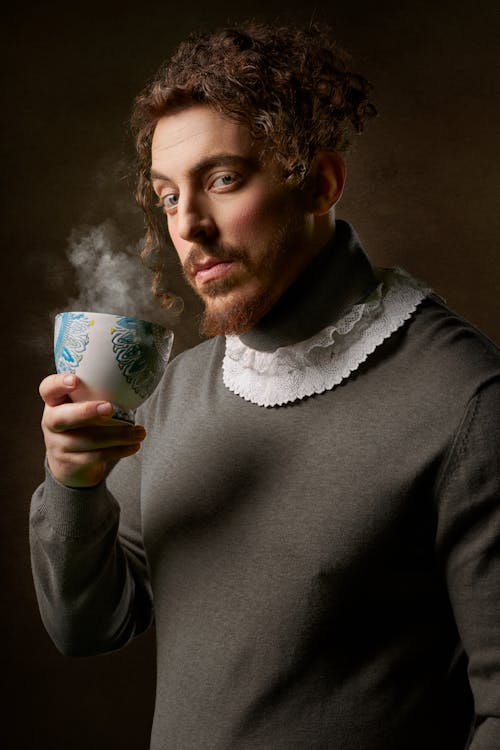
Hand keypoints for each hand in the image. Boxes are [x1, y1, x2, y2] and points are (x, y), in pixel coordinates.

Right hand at [39, 373, 146, 487]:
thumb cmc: (84, 426)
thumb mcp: (84, 407)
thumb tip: (132, 383)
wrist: (71, 465)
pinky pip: (96, 456)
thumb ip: (97, 395)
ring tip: (140, 432)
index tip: (75, 380)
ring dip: (119, 435)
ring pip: (87, 440)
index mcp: (54, 402)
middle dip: (87, 412)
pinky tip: (134, 446)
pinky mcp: (70, 464)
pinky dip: (119, 450)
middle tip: (110, 408)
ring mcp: (58, 445)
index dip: (58, 384)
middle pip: (62, 418)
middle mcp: (51, 423)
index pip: (48, 389)